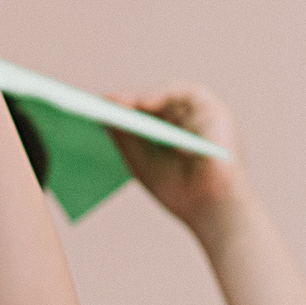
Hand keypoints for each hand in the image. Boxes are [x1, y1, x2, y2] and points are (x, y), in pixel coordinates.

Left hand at [107, 85, 247, 227]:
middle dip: (124, 101)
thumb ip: (124, 137)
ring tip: (117, 103)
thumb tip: (101, 113)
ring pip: (167, 94)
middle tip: (98, 103)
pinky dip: (165, 95)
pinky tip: (144, 104)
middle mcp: (184, 119)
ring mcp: (201, 114)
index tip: (89, 107)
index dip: (116, 109)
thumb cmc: (180, 191)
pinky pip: (189, 94)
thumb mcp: (141, 162)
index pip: (139, 113)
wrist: (213, 210)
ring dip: (140, 96)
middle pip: (151, 101)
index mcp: (167, 132)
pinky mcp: (216, 112)